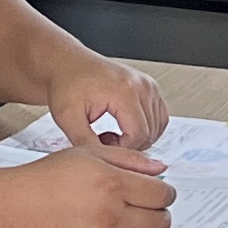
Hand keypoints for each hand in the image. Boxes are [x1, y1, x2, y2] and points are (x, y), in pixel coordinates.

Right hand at [0, 143, 172, 227]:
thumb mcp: (87, 154)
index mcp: (112, 184)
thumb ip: (129, 160)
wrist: (10, 208)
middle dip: (159, 214)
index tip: (160, 193)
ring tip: (125, 222)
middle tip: (148, 208)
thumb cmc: (42, 179)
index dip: (165, 193)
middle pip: (161, 224)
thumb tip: (158, 170)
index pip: (163, 195)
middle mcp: (109, 216)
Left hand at [41, 52, 167, 157]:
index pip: (139, 135)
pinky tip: (125, 128)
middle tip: (103, 140)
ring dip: (138, 138)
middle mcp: (141, 86)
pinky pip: (160, 117)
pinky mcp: (150, 87)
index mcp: (124, 90)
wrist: (69, 65)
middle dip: (128, 145)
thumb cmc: (67, 85)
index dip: (121, 149)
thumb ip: (85, 142)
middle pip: (150, 133)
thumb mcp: (68, 118)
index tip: (102, 145)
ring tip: (112, 134)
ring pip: (157, 127)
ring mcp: (148, 85)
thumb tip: (102, 163)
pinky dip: (147, 128)